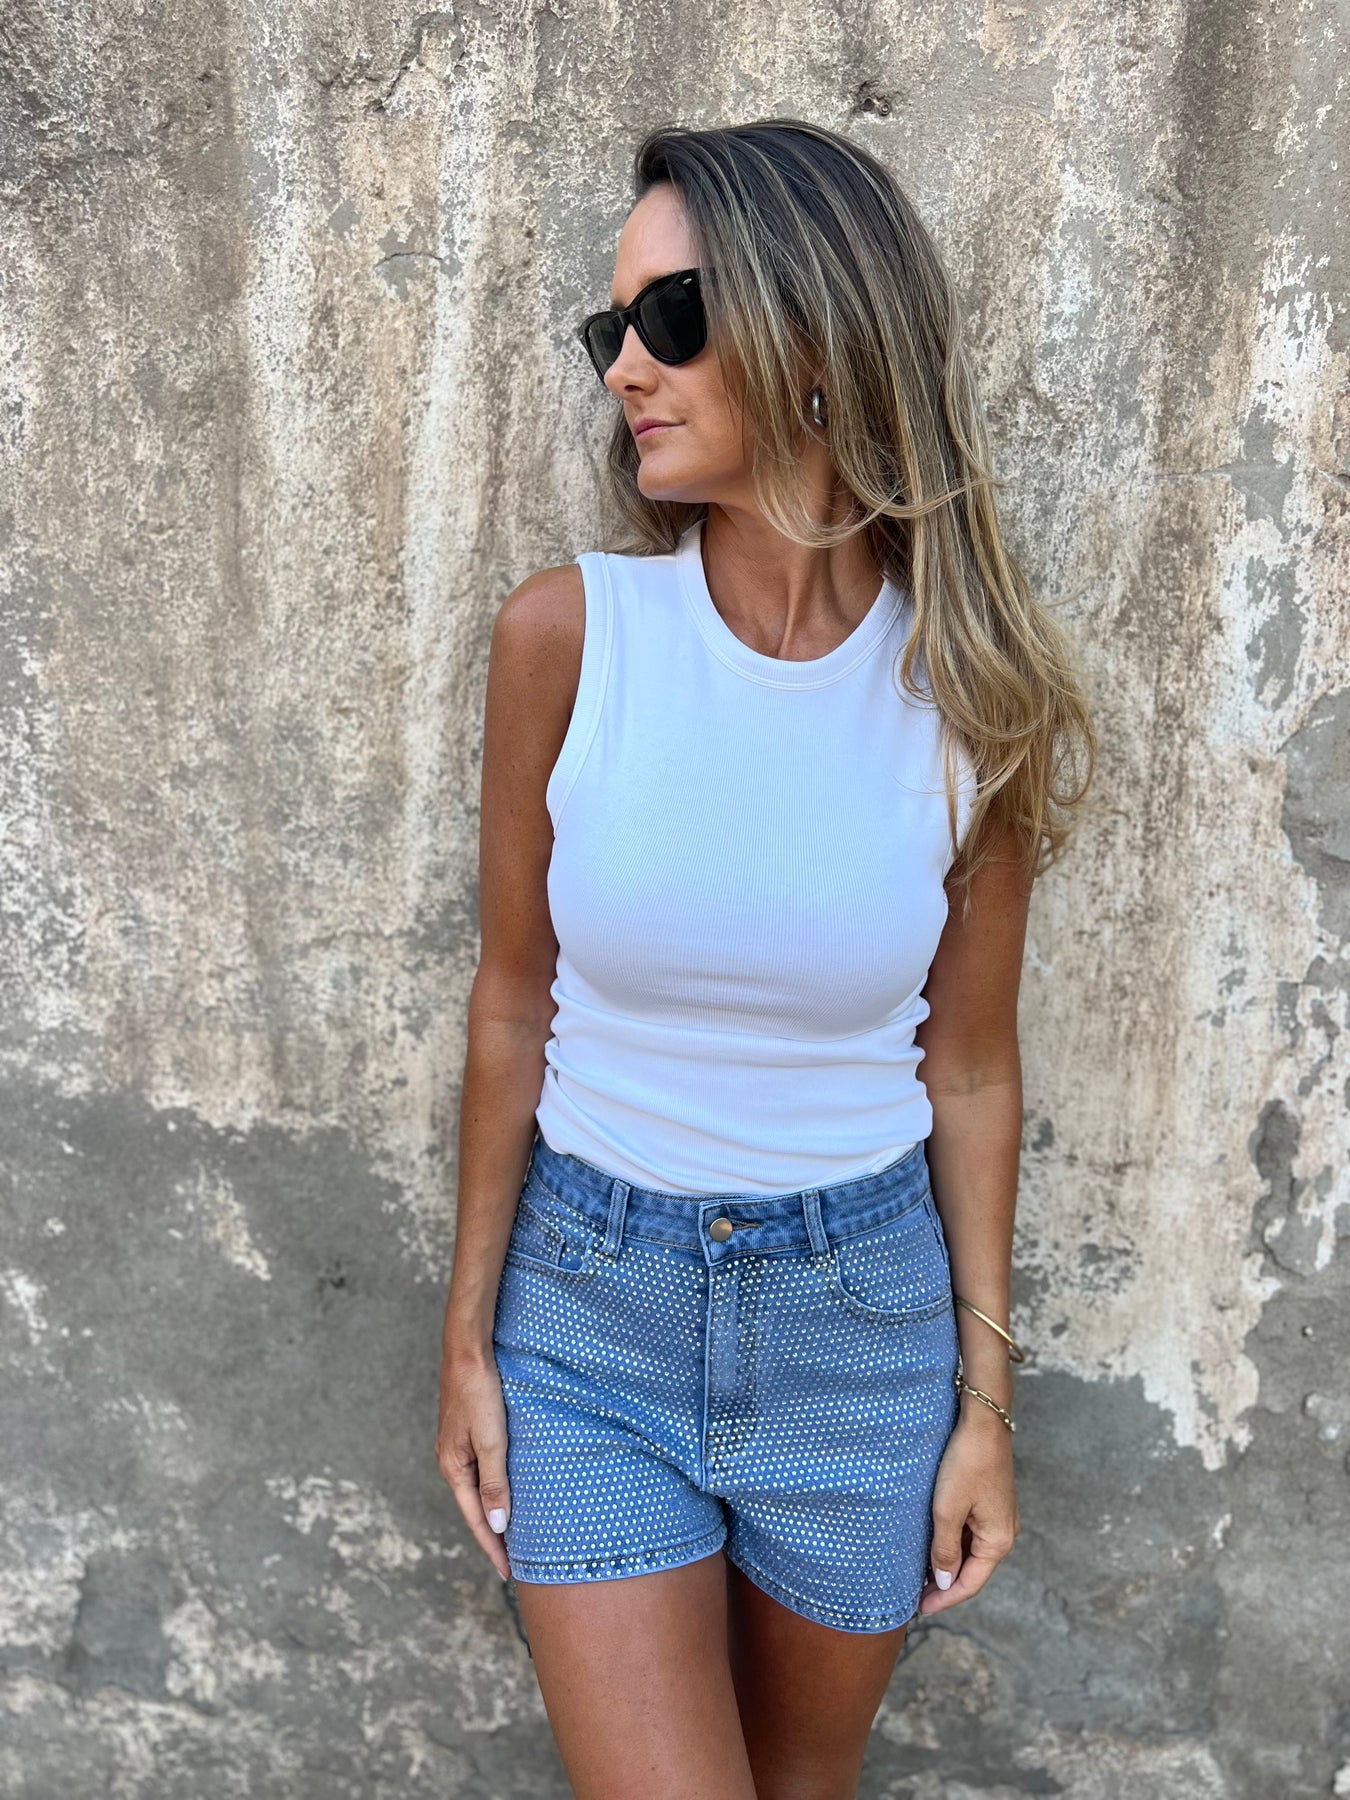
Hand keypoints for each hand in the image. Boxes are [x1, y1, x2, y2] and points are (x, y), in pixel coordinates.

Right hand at [436, 1351, 512, 1580]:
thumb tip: (497, 1524)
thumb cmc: (480, 1393)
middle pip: (475, 1507)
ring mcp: (458, 1447)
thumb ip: (494, 1482)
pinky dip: (495, 1487)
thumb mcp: (491, 1440)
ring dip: (495, 1511)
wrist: (468, 1351)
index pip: (476, 1518)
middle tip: (515, 1562)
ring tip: (514, 1534)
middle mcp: (451, 1461)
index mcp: (453, 1468)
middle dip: (493, 1535)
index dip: (492, 1547)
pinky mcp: (467, 1433)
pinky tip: (507, 1490)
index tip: (508, 1573)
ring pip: (479, 1489)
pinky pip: (482, 1470)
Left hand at [916, 1408, 1019, 1615]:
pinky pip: (971, 1534)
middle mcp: (1004, 1534)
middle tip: (915, 1595)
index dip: (944, 1598)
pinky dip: (953, 1544)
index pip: (969, 1583)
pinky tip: (934, 1544)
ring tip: (920, 1573)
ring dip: (948, 1564)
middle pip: (972, 1571)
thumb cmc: (966, 1463)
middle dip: (945, 1584)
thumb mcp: (948, 1510)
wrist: (983, 1422)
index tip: (919, 1609)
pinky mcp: (991, 1503)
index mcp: (998, 1541)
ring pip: (971, 1552)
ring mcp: (999, 1518)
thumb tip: (945, 1581)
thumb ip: (945, 1549)